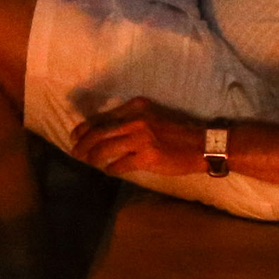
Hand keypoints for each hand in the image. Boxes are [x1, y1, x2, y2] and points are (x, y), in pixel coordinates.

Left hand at [72, 96, 205, 181]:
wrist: (203, 144)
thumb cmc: (178, 131)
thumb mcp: (153, 117)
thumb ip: (130, 121)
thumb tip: (104, 133)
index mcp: (136, 107)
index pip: (102, 118)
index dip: (84, 128)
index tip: (75, 136)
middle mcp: (136, 120)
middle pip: (99, 133)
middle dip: (83, 145)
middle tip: (75, 153)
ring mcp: (141, 139)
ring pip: (105, 149)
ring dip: (93, 158)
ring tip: (89, 162)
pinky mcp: (147, 157)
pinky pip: (120, 164)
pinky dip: (111, 168)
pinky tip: (109, 171)